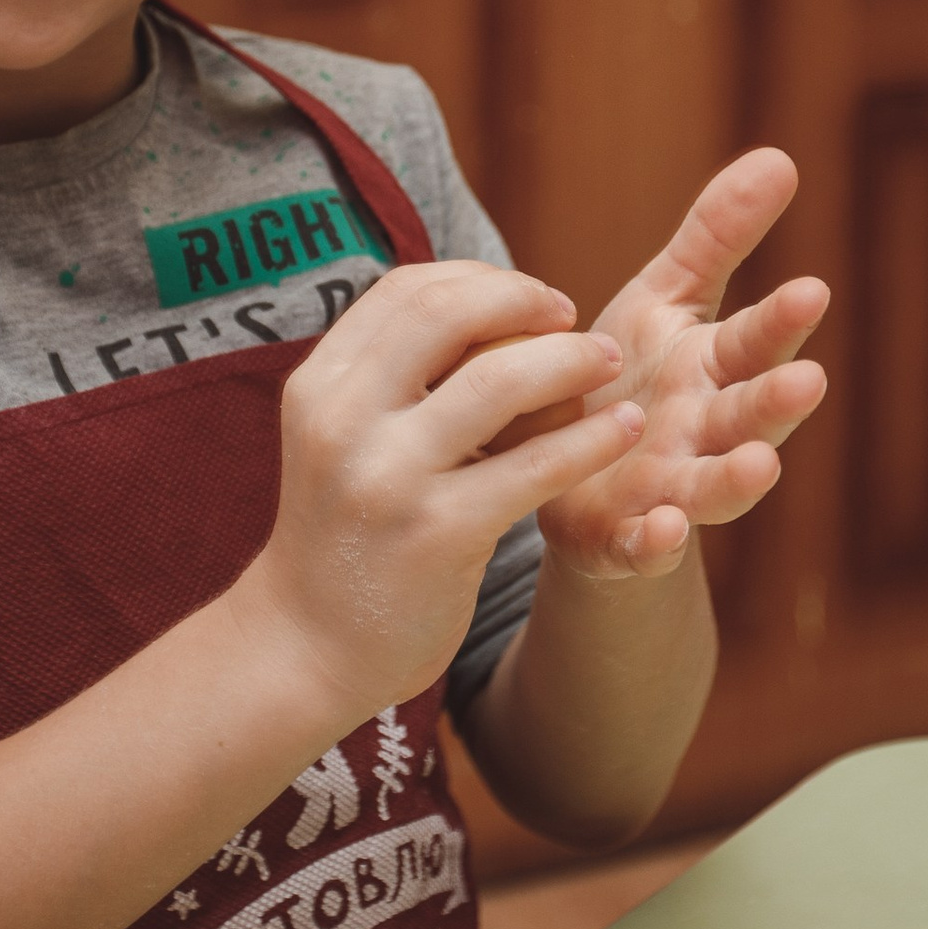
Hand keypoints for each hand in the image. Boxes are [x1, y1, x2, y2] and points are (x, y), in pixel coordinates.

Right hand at [241, 262, 641, 711]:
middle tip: (574, 318)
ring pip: (498, 381)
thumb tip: (490, 310)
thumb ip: (395, 380)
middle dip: (524, 300)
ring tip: (609, 363)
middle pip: (447, 313)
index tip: (531, 298)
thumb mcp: (342, 441)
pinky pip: (534, 466)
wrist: (304, 648)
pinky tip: (623, 430)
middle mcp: (343, 420)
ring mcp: (388, 477)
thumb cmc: (347, 533)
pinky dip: (591, 439)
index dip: (481, 280)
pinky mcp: (438, 534)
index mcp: (319, 385)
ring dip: (570, 360)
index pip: (405, 289)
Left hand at [534, 152, 827, 579]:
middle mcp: (705, 431)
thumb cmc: (627, 377)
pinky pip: (645, 546)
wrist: (568, 476)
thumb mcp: (664, 299)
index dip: (781, 319)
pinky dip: (656, 541)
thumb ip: (718, 238)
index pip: (755, 340)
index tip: (811, 289)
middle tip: (809, 380)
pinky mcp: (626, 538)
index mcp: (714, 369)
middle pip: (750, 415)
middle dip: (779, 399)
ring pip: (714, 488)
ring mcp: (672, 488)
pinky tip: (664, 530)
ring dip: (738, 480)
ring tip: (759, 468)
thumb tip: (781, 156)